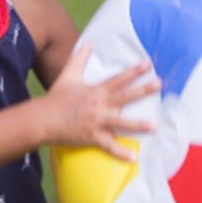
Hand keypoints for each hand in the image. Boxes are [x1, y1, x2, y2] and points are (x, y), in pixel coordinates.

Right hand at [42, 45, 158, 160]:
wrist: (42, 119)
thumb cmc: (56, 98)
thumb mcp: (68, 76)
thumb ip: (79, 59)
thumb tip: (87, 44)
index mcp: (96, 91)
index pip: (119, 78)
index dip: (134, 71)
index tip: (148, 63)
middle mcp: (99, 105)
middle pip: (125, 96)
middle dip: (143, 90)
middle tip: (159, 84)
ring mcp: (97, 122)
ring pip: (121, 123)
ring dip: (139, 125)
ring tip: (155, 126)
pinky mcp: (92, 137)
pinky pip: (109, 146)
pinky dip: (120, 153)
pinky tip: (133, 158)